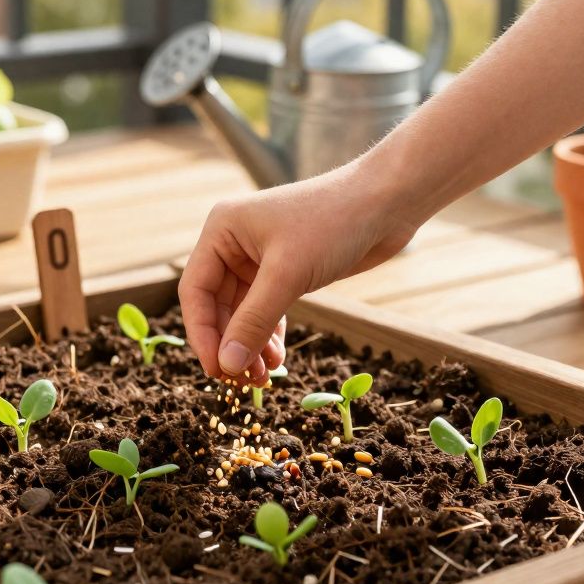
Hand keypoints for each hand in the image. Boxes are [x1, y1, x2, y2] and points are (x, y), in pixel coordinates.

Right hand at [179, 164, 418, 384]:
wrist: (387, 201)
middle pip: (216, 306)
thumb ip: (254, 321)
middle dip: (230, 344)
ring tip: (263, 377)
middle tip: (243, 381)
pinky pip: (265, 310)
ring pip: (241, 313)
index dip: (202, 334)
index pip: (195, 291)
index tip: (217, 370)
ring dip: (249, 345)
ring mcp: (259, 257)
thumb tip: (227, 365)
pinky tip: (276, 359)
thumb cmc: (334, 222)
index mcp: (221, 230)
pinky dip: (268, 335)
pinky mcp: (285, 270)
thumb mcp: (288, 274)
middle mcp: (234, 243)